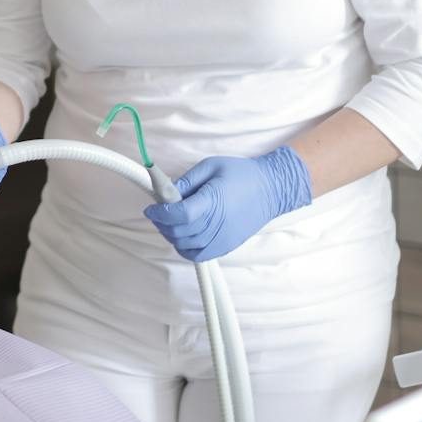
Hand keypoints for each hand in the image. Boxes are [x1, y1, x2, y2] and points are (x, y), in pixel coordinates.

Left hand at [144, 146, 312, 262]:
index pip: (179, 214)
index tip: (151, 208)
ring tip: (171, 220)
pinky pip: (196, 255)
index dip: (160, 213)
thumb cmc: (241, 175)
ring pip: (183, 245)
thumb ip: (186, 180)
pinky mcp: (225, 247)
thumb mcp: (211, 166)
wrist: (271, 190)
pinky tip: (183, 234)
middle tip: (159, 211)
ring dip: (171, 234)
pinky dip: (183, 247)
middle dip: (162, 222)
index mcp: (213, 200)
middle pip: (178, 231)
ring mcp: (222, 239)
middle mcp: (217, 223)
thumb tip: (165, 192)